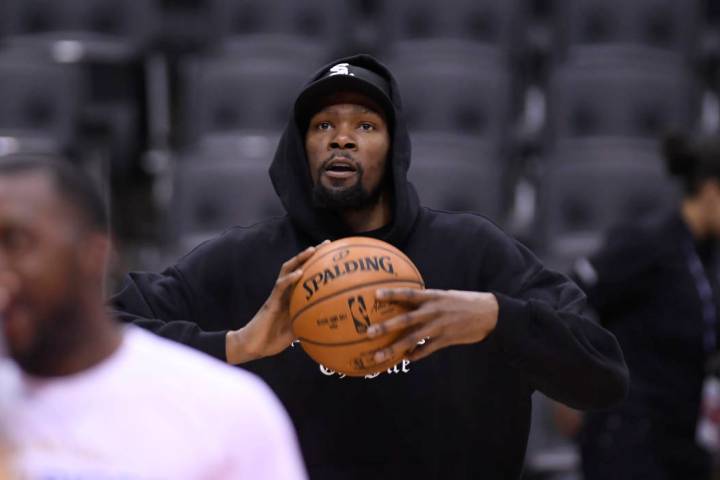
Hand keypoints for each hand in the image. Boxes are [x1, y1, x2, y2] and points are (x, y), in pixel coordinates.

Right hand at [226, 241, 328, 364]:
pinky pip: (280, 287)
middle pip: (298, 266)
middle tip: (327, 244)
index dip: (318, 264)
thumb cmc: (272, 339)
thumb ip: (309, 324)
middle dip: (311, 254)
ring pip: (287, 271)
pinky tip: (299, 273)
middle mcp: (285, 292)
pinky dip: (290, 279)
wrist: (253, 346)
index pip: (306, 275)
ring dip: (299, 259)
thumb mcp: (297, 332)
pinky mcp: (271, 301)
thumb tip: (328, 325)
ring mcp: (277, 295)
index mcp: (292, 297)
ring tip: (312, 250)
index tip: (333, 254)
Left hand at [367, 289, 498, 362]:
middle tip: (368, 332)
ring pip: (413, 340)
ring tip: (378, 355)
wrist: (489, 313)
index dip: (393, 294)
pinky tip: (405, 359)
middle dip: (386, 326)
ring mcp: (440, 327)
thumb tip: (405, 298)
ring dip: (394, 349)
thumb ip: (426, 299)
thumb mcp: (445, 295)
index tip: (376, 295)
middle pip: (406, 320)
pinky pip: (427, 350)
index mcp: (433, 297)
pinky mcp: (446, 340)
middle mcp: (434, 312)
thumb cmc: (464, 301)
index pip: (409, 294)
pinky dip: (415, 355)